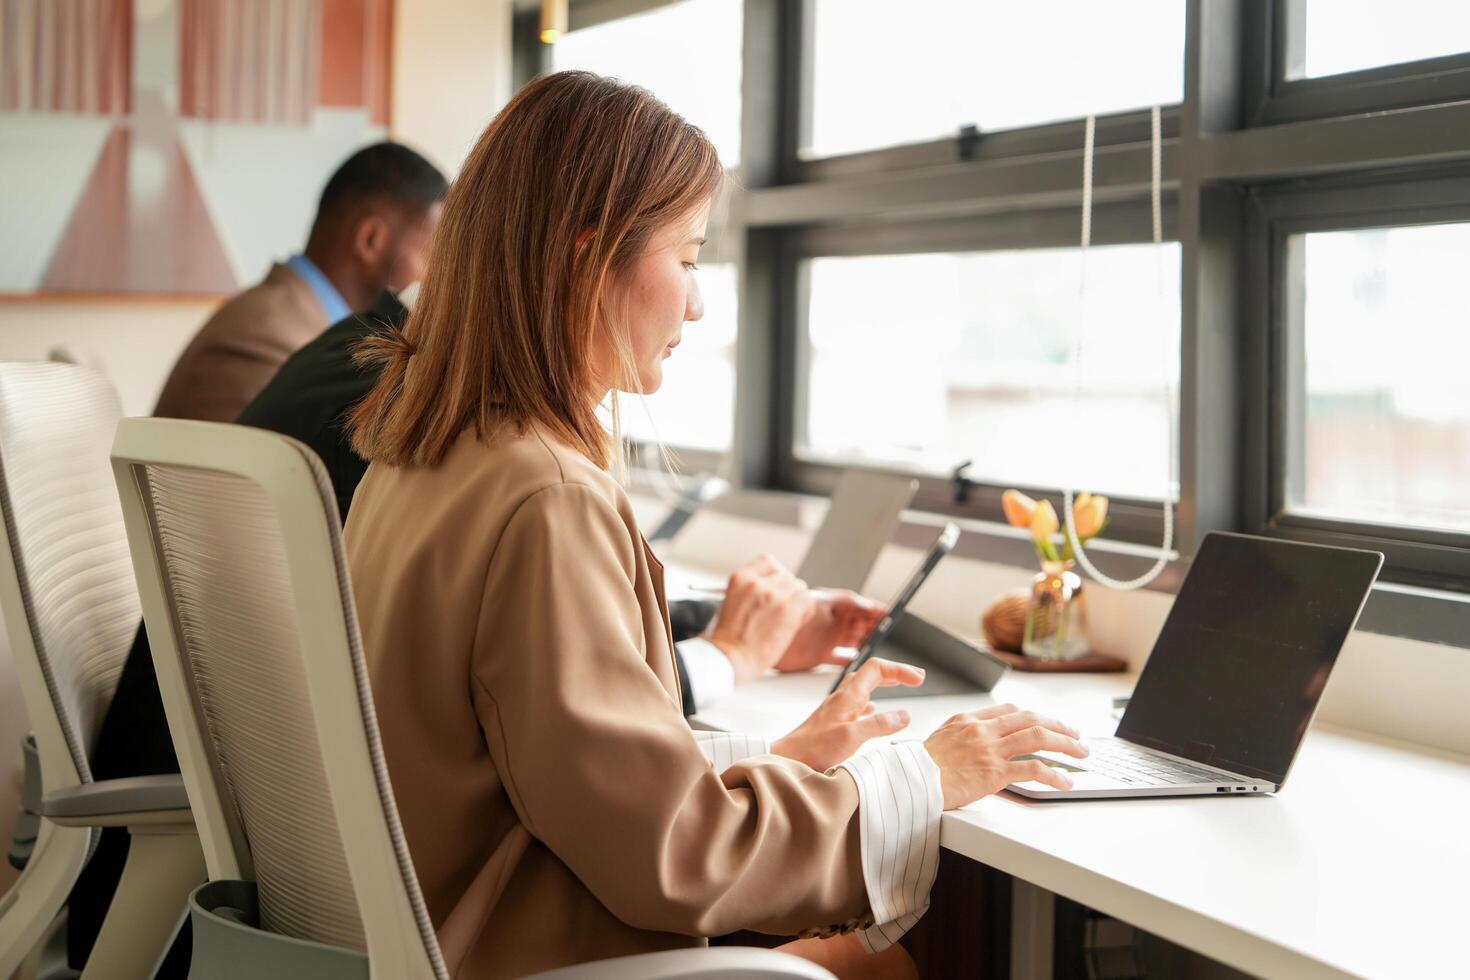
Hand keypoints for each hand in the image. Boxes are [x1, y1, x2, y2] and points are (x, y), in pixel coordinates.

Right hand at [703, 556, 813, 683]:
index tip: (776, 586)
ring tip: (787, 619)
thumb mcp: (731, 602)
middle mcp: (757, 582)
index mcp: (740, 578)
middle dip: (787, 592)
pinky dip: (805, 612)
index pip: (768, 561)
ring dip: (797, 602)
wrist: (729, 658)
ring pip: (799, 587)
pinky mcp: (788, 609)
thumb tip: (770, 590)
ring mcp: (773, 594)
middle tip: (782, 610)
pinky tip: (793, 624)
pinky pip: (807, 602)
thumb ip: (751, 591)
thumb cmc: (727, 639)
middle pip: (786, 576)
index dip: (776, 574)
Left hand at [772, 658, 923, 770]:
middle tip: (916, 677)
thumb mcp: (852, 737)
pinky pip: (856, 704)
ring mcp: (837, 709)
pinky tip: (873, 711)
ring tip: (898, 686)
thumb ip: (879, 725)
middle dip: (895, 672)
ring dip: (883, 683)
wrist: (787, 758)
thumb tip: (905, 714)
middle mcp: (843, 698)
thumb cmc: (814, 748)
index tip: (919, 679)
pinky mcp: (833, 721)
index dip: (900, 670)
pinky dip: (871, 702)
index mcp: (849, 696)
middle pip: (871, 674)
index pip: (877, 668)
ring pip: (864, 687)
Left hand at [774, 589, 885, 673]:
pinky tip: (860, 661)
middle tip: (885, 628)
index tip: (888, 612)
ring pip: (853, 639)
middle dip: (873, 624)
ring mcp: (824, 639)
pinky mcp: (819, 656)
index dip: (872, 607)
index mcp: (826, 605)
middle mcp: (827, 622)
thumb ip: (837, 601)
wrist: (755, 641)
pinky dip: (851, 659)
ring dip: (866, 640)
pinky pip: (841, 658)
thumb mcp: (813, 602)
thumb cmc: (779, 615)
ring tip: (876, 642)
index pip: (856, 604)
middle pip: (858, 622)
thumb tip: (863, 602)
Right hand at [923, 703, 1087, 808]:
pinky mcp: (995, 772)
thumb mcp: (938, 741)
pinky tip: (1065, 782)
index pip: (1009, 710)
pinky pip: (1034, 769)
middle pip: (1030, 719)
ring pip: (1038, 737)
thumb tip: (970, 744)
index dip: (1032, 716)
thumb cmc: (918, 768)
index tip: (1044, 723)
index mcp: (968, 721)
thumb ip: (959, 737)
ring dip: (1065, 744)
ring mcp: (991, 750)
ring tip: (1080, 753)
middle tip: (1074, 734)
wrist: (910, 781)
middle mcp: (983, 730)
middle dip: (1058, 726)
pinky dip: (1054, 775)